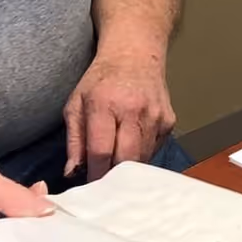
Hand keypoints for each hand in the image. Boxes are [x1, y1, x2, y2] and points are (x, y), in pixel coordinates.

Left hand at [64, 50, 175, 181]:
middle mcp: (133, 110)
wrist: (134, 55)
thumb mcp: (76, 104)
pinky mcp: (169, 121)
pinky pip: (154, 150)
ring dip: (128, 168)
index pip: (101, 151)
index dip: (95, 173)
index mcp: (104, 104)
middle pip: (126, 159)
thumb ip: (74, 140)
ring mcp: (155, 116)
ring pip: (142, 158)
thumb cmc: (101, 80)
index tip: (90, 186)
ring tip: (115, 166)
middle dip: (113, 175)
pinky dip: (141, 155)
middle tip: (103, 183)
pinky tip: (132, 146)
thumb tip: (72, 172)